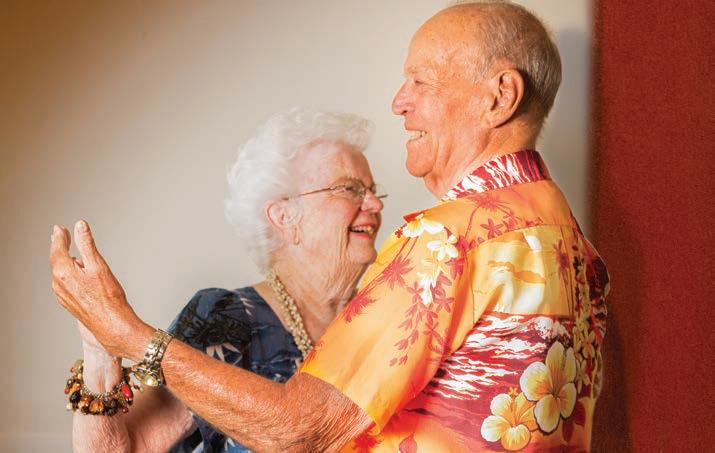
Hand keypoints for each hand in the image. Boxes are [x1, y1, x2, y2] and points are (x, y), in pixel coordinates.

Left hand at [50, 221, 149, 358]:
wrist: (112, 324)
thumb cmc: (108, 298)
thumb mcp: (98, 265)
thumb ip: (87, 244)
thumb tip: (80, 226)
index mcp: (64, 273)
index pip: (57, 249)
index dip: (59, 236)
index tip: (60, 228)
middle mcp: (58, 284)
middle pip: (56, 260)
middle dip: (59, 246)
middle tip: (60, 235)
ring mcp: (62, 295)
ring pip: (59, 272)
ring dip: (63, 260)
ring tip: (69, 252)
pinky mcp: (69, 302)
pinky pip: (64, 283)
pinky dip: (67, 273)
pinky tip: (76, 274)